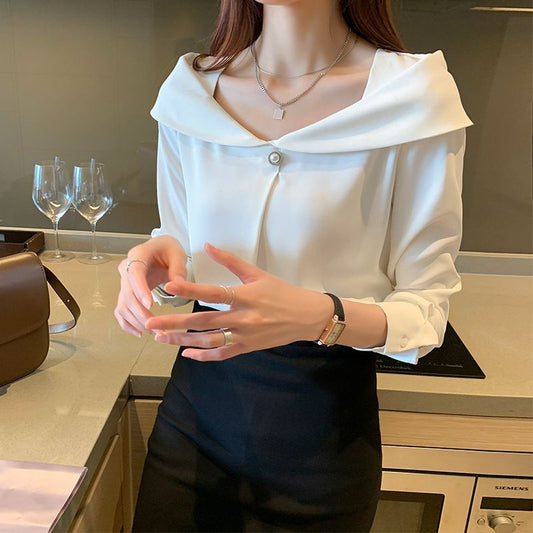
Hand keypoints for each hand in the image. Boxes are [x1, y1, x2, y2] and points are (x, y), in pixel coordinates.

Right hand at [114, 235, 187, 336]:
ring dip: (137, 321)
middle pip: (128, 294)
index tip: (149, 305)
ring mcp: (124, 282)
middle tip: (156, 326)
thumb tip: (177, 286)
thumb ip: (178, 269)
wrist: (160, 250)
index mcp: (138, 255)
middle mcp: (126, 269)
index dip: (140, 290)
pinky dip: (128, 323)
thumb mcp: (177, 254)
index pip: (135, 273)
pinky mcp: (126, 293)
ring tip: (155, 332)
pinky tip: (140, 332)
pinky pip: (122, 311)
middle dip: (141, 312)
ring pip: (124, 305)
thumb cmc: (168, 250)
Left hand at [145, 243, 332, 360]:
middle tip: (151, 323)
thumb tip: (207, 245)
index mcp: (246, 295)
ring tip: (161, 338)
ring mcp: (245, 335)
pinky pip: (222, 354)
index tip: (169, 287)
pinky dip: (204, 356)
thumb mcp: (258, 273)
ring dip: (183, 341)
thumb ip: (230, 261)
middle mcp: (243, 318)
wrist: (307, 316)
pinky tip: (187, 354)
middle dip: (175, 324)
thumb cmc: (283, 292)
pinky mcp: (247, 348)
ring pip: (209, 341)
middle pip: (204, 321)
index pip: (213, 292)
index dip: (190, 289)